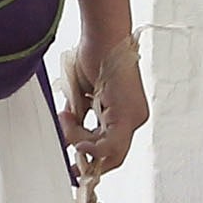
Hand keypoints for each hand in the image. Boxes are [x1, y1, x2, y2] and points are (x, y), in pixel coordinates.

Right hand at [58, 33, 148, 179]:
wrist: (102, 35)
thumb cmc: (92, 57)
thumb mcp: (81, 97)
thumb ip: (79, 120)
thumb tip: (69, 140)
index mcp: (126, 115)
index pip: (113, 150)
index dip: (92, 160)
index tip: (73, 167)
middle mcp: (136, 118)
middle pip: (112, 157)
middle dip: (87, 159)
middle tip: (69, 162)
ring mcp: (134, 117)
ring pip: (107, 151)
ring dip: (80, 139)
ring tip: (66, 116)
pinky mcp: (128, 114)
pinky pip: (109, 144)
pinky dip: (89, 144)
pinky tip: (75, 132)